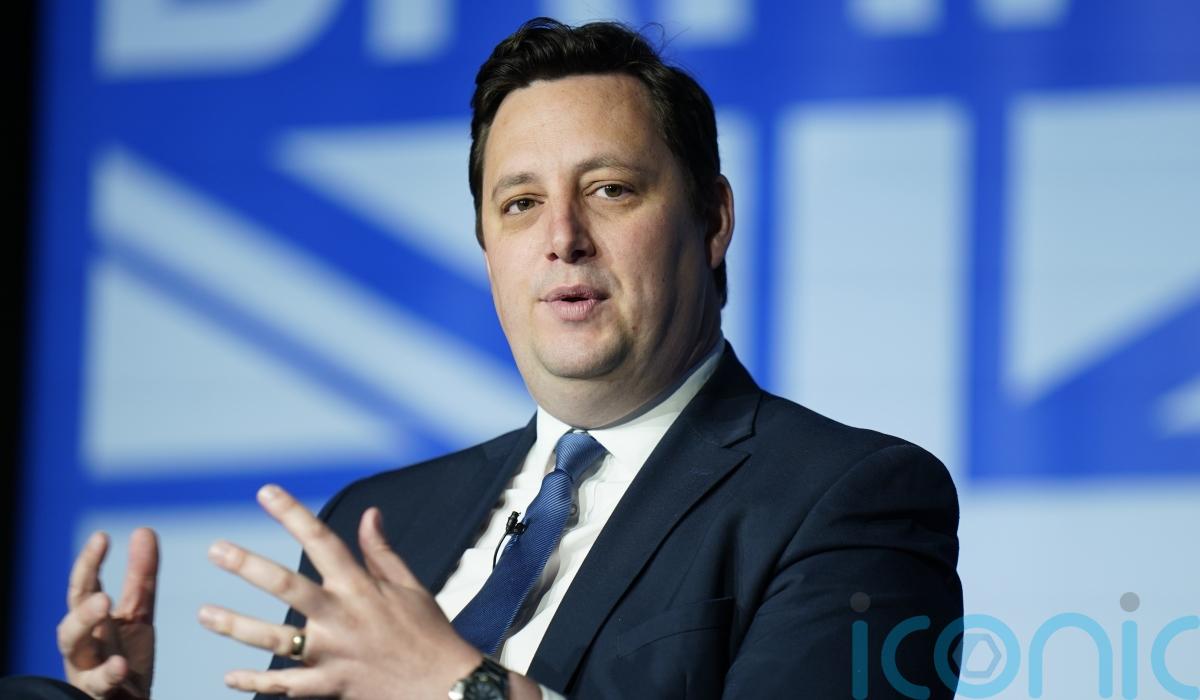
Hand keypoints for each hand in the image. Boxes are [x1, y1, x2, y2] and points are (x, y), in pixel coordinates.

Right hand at [57, 528, 158, 698]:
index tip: (101, 537)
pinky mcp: (99, 692)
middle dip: (82, 595)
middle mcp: (83, 642)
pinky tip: (120, 665)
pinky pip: (98, 684)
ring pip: (73, 646)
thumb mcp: (137, 615)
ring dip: (84, 624)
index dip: (89, 562)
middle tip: (101, 585)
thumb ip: (140, 577)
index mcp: (91, 621)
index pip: (84, 586)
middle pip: (72, 613)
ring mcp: (86, 668)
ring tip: (104, 604)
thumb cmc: (124, 657)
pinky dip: (107, 674)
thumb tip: (144, 530)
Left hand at [198, 484, 482, 698]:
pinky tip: (229, 676)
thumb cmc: (429, 634)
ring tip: (205, 613)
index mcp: (361, 587)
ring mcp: (333, 653)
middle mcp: (342, 617)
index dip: (293, 514)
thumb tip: (370, 514)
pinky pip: (286, 686)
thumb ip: (381, 551)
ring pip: (275, 640)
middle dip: (249, 566)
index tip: (266, 493)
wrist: (444, 687)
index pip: (322, 541)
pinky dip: (256, 683)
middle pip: (287, 586)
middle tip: (217, 550)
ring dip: (236, 625)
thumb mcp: (409, 586)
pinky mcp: (331, 686)